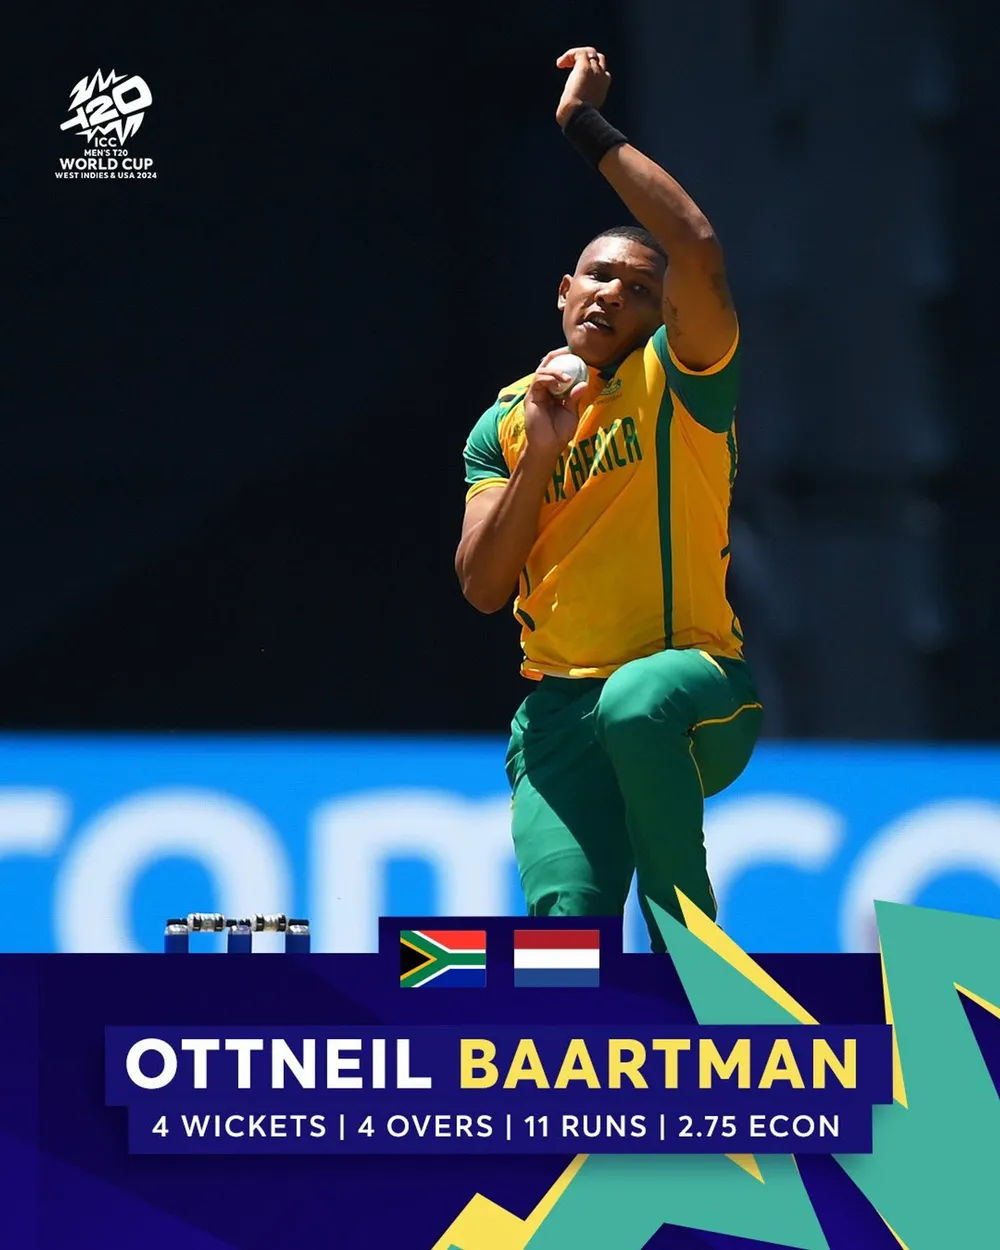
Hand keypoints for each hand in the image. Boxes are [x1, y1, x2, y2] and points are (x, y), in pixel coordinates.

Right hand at [522, 348, 594, 463]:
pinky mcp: (531, 397)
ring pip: (543, 371)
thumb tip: (583, 383)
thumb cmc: (560, 433)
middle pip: (548, 365)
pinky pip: (538, 380)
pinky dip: (549, 378)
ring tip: (568, 377)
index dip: (566, 360)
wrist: (549, 446)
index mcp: (554, 392)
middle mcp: (544, 390)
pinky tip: (560, 382)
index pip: (558, 370)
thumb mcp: (572, 412)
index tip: (578, 354)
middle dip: (558, 355)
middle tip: (570, 351)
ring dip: (556, 370)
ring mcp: (536, 392)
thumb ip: (575, 397)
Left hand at [555, 47, 610, 127]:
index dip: (591, 69)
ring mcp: (594, 70)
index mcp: (603, 86)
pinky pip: (578, 53)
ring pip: (589, 52)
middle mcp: (602, 75)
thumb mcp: (582, 109)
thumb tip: (566, 113)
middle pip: (598, 57)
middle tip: (570, 65)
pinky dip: (568, 55)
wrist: (578, 115)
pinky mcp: (584, 67)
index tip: (578, 77)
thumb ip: (580, 103)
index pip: (602, 71)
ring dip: (576, 55)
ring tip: (562, 63)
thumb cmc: (577, 117)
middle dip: (585, 58)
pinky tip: (559, 64)